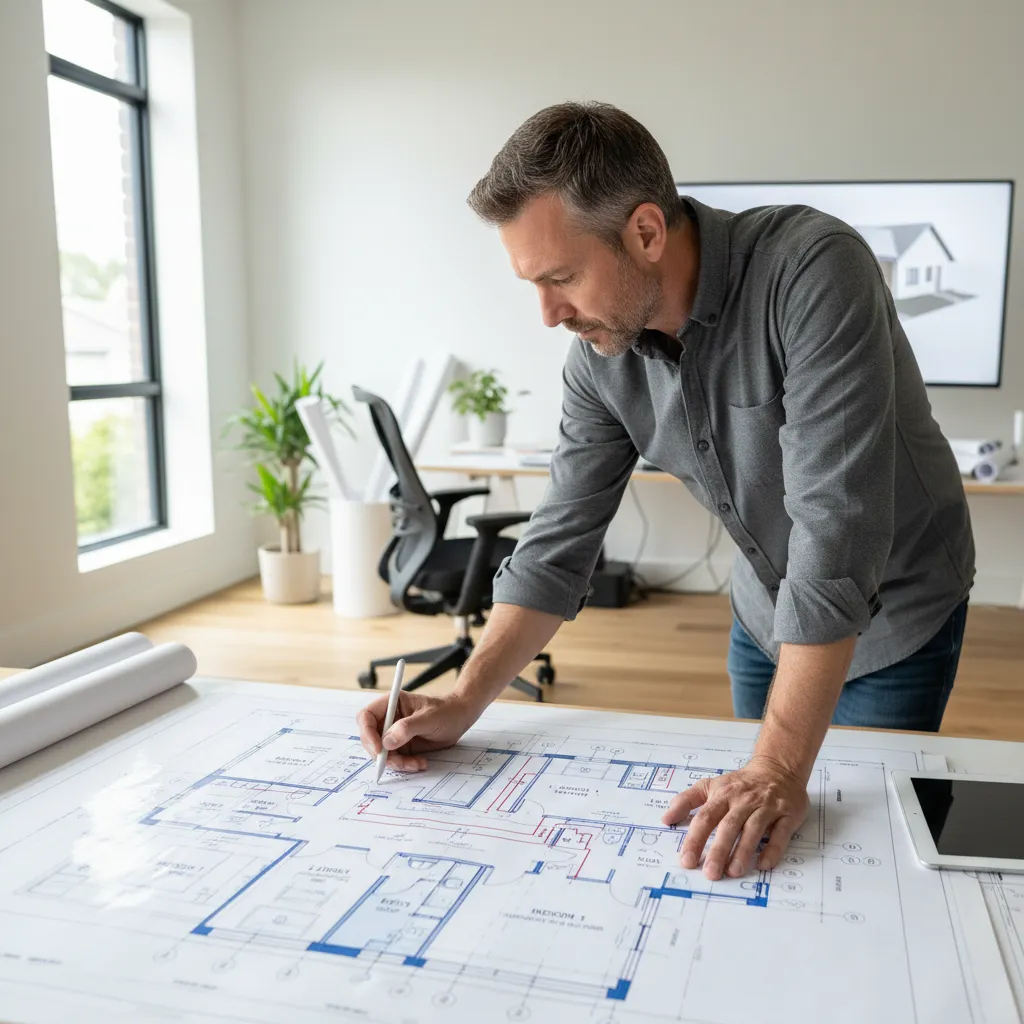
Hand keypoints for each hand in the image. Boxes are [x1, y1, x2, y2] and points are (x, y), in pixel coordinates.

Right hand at [356, 690, 483, 771]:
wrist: (460, 719)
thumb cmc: (446, 711)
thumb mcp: (428, 718)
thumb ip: (407, 728)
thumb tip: (387, 741)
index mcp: (391, 703)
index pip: (366, 717)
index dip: (367, 733)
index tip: (379, 749)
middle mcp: (389, 718)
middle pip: (370, 739)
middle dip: (382, 754)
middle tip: (398, 762)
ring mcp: (394, 733)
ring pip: (382, 753)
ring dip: (396, 762)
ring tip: (416, 763)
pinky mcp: (402, 746)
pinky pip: (395, 760)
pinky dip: (405, 765)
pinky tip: (420, 763)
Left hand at [661, 755, 809, 880]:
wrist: (777, 768)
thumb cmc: (740, 783)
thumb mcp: (710, 786)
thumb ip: (687, 800)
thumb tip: (665, 819)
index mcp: (723, 795)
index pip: (705, 818)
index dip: (695, 839)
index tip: (686, 860)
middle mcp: (743, 801)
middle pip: (728, 826)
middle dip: (719, 850)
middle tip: (710, 873)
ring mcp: (766, 807)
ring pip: (753, 830)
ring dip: (744, 851)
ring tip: (733, 872)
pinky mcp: (787, 813)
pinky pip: (781, 833)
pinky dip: (773, 849)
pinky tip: (764, 864)